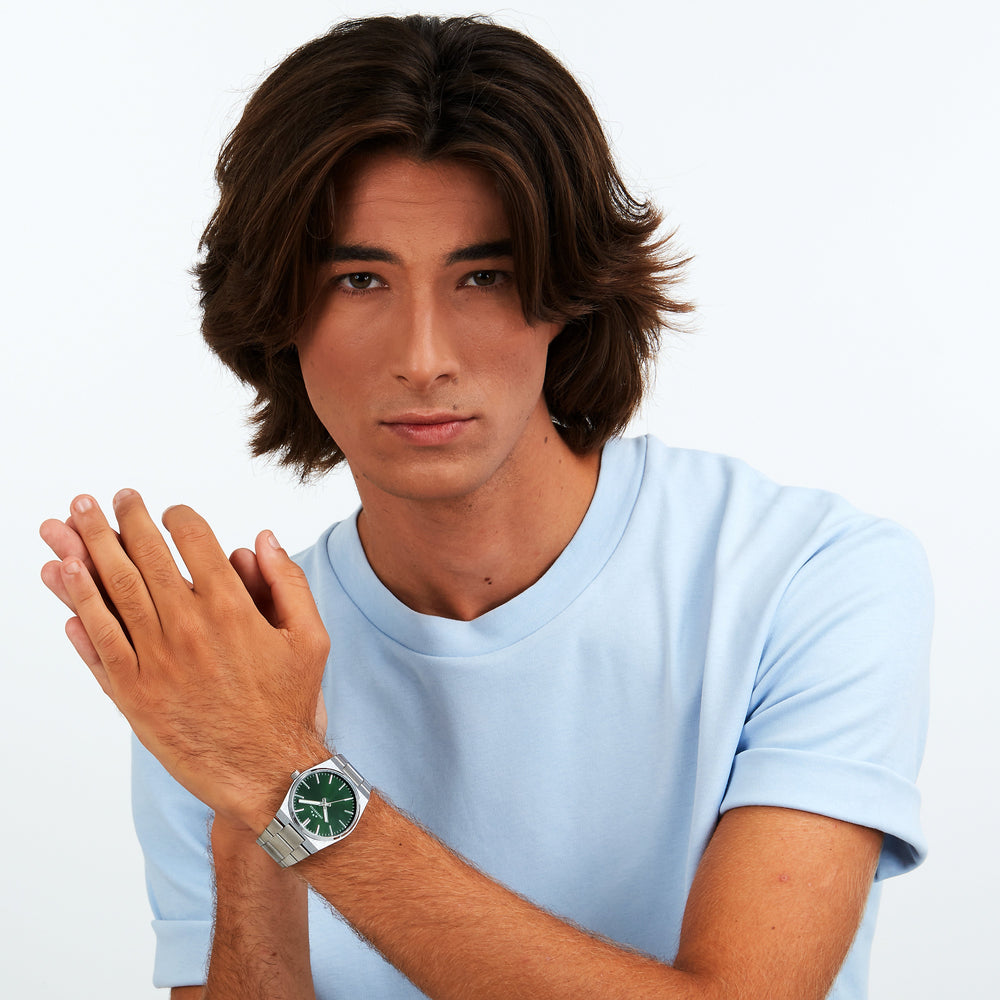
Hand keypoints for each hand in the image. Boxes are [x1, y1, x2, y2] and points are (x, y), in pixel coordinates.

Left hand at [45, 489, 330, 830]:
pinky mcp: (133, 694)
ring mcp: (155, 661)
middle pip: (144, 557)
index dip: (178, 518)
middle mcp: (188, 628)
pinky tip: (63, 582)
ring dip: (86, 551)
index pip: (193, 542)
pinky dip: (79, 609)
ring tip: (68, 522)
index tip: (171, 513)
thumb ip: (288, 582)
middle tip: (109, 499)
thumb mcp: (311, 637)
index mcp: (232, 608)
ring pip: (111, 593)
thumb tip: (262, 539)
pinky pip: (98, 644)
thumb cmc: (291, 706)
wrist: (267, 775)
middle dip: (123, 520)